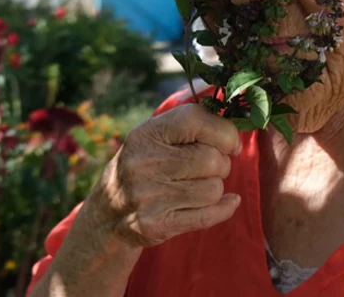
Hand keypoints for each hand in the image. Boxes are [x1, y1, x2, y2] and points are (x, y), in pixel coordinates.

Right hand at [90, 104, 241, 247]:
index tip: (230, 143)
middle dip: (221, 163)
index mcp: (146, 134)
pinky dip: (224, 208)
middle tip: (208, 167)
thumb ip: (192, 124)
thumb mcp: (155, 134)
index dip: (225, 132)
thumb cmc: (144, 164)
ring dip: (214, 187)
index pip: (196, 120)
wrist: (108, 211)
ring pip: (214, 189)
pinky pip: (209, 215)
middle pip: (212, 160)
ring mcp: (149, 196)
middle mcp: (145, 163)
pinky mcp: (156, 224)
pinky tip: (227, 202)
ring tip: (197, 185)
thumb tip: (236, 133)